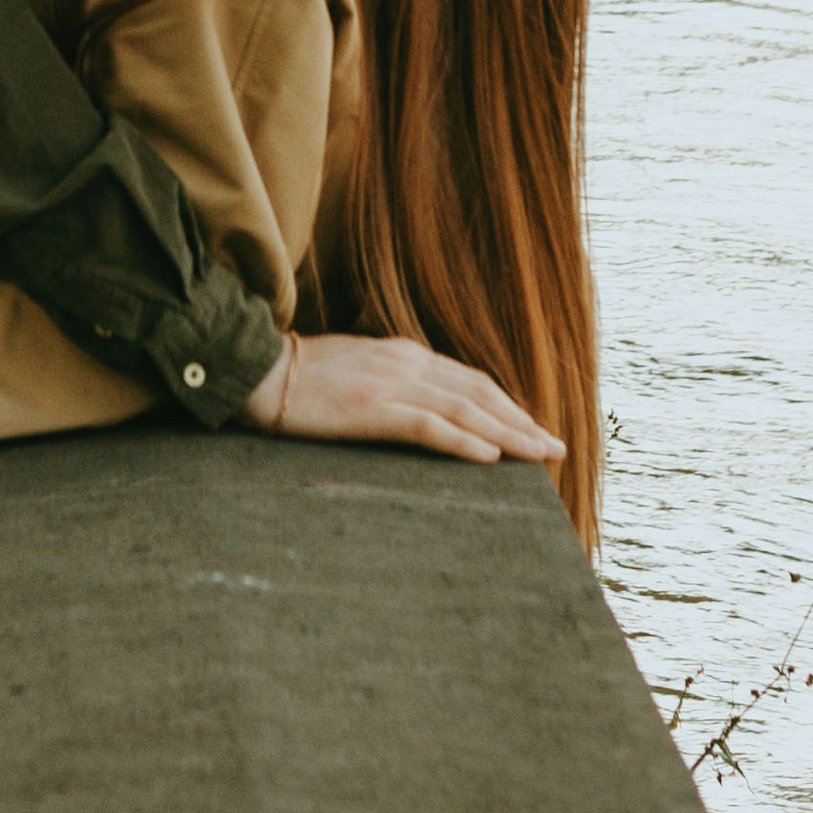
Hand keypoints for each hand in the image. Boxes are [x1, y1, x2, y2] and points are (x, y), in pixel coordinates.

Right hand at [238, 331, 563, 467]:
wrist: (257, 370)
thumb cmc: (301, 378)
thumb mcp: (358, 371)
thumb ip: (393, 383)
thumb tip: (426, 409)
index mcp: (403, 354)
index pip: (469, 380)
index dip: (507, 405)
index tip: (534, 429)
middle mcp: (405, 363)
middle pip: (479, 393)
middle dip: (521, 421)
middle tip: (555, 448)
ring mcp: (390, 384)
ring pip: (465, 410)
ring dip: (509, 433)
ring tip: (539, 455)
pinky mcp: (371, 408)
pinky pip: (429, 426)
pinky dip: (464, 441)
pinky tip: (489, 458)